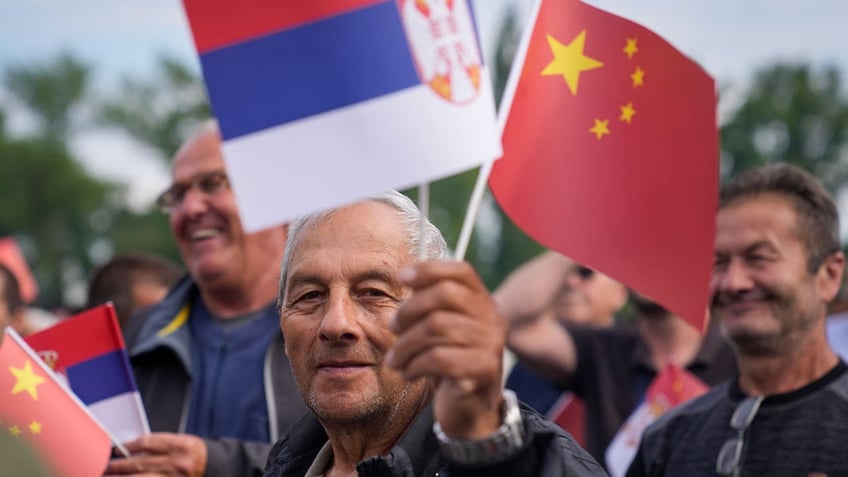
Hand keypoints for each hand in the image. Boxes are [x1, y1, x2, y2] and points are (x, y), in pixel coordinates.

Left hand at [104, 433, 206, 475]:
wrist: (214, 467)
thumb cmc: (195, 453)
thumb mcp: (182, 442)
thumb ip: (159, 444)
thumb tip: (132, 449)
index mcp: (181, 445)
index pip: (147, 443)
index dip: (128, 446)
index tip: (116, 449)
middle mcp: (178, 462)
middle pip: (140, 464)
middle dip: (119, 466)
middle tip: (105, 466)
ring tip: (109, 476)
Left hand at [388, 261, 506, 439]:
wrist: (471, 409)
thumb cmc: (450, 362)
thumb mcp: (441, 330)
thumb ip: (429, 304)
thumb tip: (406, 278)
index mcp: (484, 302)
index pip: (462, 271)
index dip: (429, 270)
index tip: (401, 277)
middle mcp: (492, 319)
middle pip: (446, 294)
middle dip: (410, 309)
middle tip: (392, 328)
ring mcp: (491, 344)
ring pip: (436, 326)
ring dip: (405, 344)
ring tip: (395, 359)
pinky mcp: (482, 370)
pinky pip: (438, 358)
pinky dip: (414, 365)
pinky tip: (408, 373)